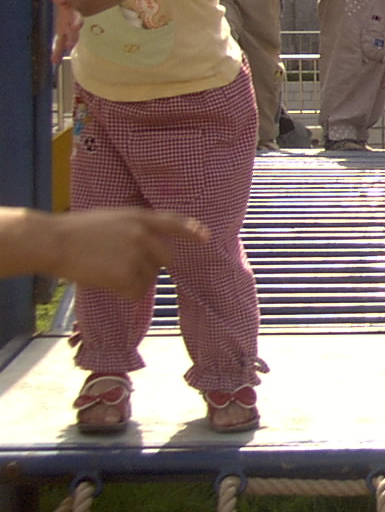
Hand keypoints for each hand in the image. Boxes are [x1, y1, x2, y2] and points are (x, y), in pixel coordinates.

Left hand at [22, 0, 85, 63]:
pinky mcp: (67, 30)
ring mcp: (72, 22)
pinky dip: (59, 50)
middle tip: (77, 26)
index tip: (62, 0)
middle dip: (76, 23)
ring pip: (73, 32)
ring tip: (69, 47)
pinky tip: (54, 60)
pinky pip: (63, 41)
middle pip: (76, 18)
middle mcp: (72, 12)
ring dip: (72, 39)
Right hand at [47, 208, 204, 298]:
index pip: (172, 223)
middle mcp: (142, 234)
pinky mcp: (126, 274)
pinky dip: (126, 293)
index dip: (191, 230)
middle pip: (164, 259)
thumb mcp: (109, 219)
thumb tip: (148, 246)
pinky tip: (106, 283)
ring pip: (149, 278)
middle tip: (120, 268)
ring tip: (105, 271)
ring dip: (132, 281)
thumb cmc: (73, 232)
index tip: (206, 238)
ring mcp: (136, 254)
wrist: (52, 241)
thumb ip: (132, 228)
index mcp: (137, 217)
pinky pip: (137, 292)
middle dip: (149, 267)